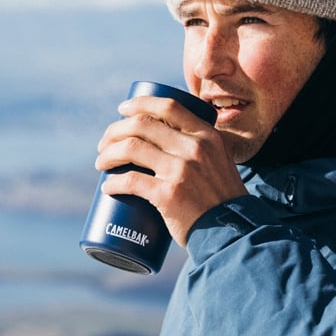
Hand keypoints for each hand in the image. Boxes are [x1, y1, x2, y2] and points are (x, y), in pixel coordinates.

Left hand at [95, 95, 248, 246]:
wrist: (234, 232)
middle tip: (104, 144)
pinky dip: (113, 183)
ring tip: (101, 163)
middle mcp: (195, 148)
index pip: (169, 106)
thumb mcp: (219, 162)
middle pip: (142, 125)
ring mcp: (181, 170)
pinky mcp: (168, 194)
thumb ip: (201, 149)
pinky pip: (131, 181)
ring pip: (131, 148)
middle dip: (115, 131)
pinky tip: (107, 187)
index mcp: (207, 135)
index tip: (122, 109)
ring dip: (108, 154)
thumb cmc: (222, 200)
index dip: (140, 103)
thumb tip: (168, 139)